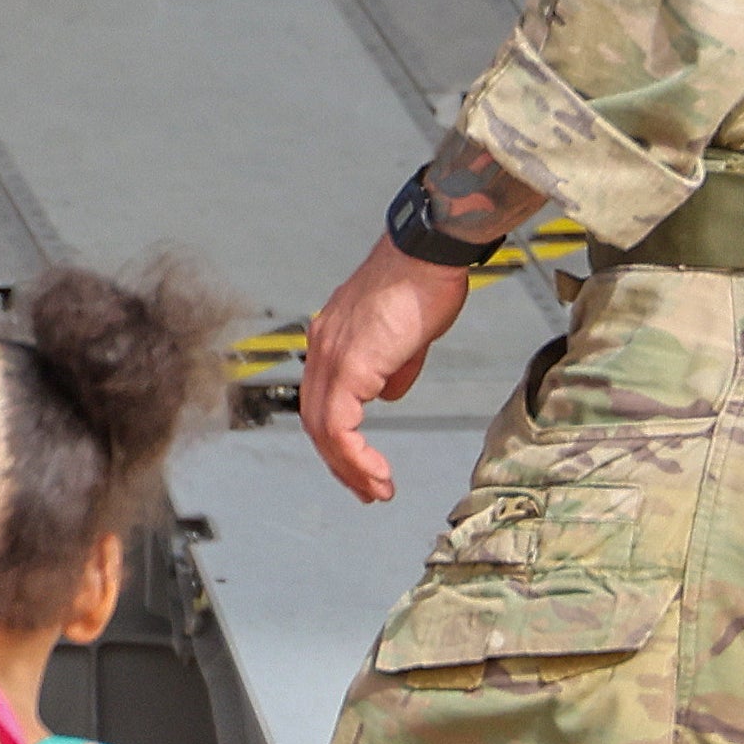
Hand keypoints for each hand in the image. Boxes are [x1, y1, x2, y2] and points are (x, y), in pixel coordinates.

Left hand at [293, 238, 476, 504]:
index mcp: (331, 340)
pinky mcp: (349, 365)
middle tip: (366, 489)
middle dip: (340, 463)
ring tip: (375, 489)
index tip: (360, 465)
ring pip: (324, 428)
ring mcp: (331, 356)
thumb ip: (393, 368)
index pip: (321, 401)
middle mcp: (322, 348)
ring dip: (349, 466)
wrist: (427, 254)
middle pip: (316, 421)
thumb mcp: (407, 336)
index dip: (339, 439)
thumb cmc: (422, 282)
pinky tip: (375, 470)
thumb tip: (388, 394)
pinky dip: (355, 454)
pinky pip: (340, 424)